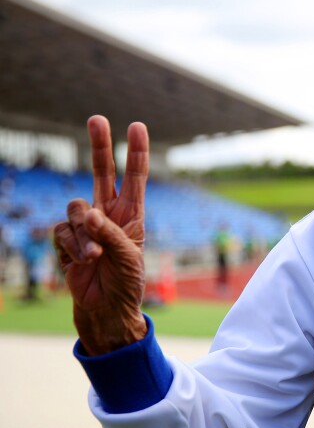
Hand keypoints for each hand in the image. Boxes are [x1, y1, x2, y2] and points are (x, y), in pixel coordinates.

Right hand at [53, 116, 148, 354]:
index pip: (134, 177)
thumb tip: (88, 213)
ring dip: (84, 232)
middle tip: (98, 118)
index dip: (136, 152)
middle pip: (100, 172)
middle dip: (100, 146)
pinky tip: (82, 262)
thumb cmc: (126, 282)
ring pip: (76, 207)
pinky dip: (72, 246)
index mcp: (132, 214)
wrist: (106, 309)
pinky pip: (63, 231)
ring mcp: (85, 226)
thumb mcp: (128, 256)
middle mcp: (108, 213)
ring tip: (95, 256)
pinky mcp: (66, 240)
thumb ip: (110, 232)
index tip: (137, 126)